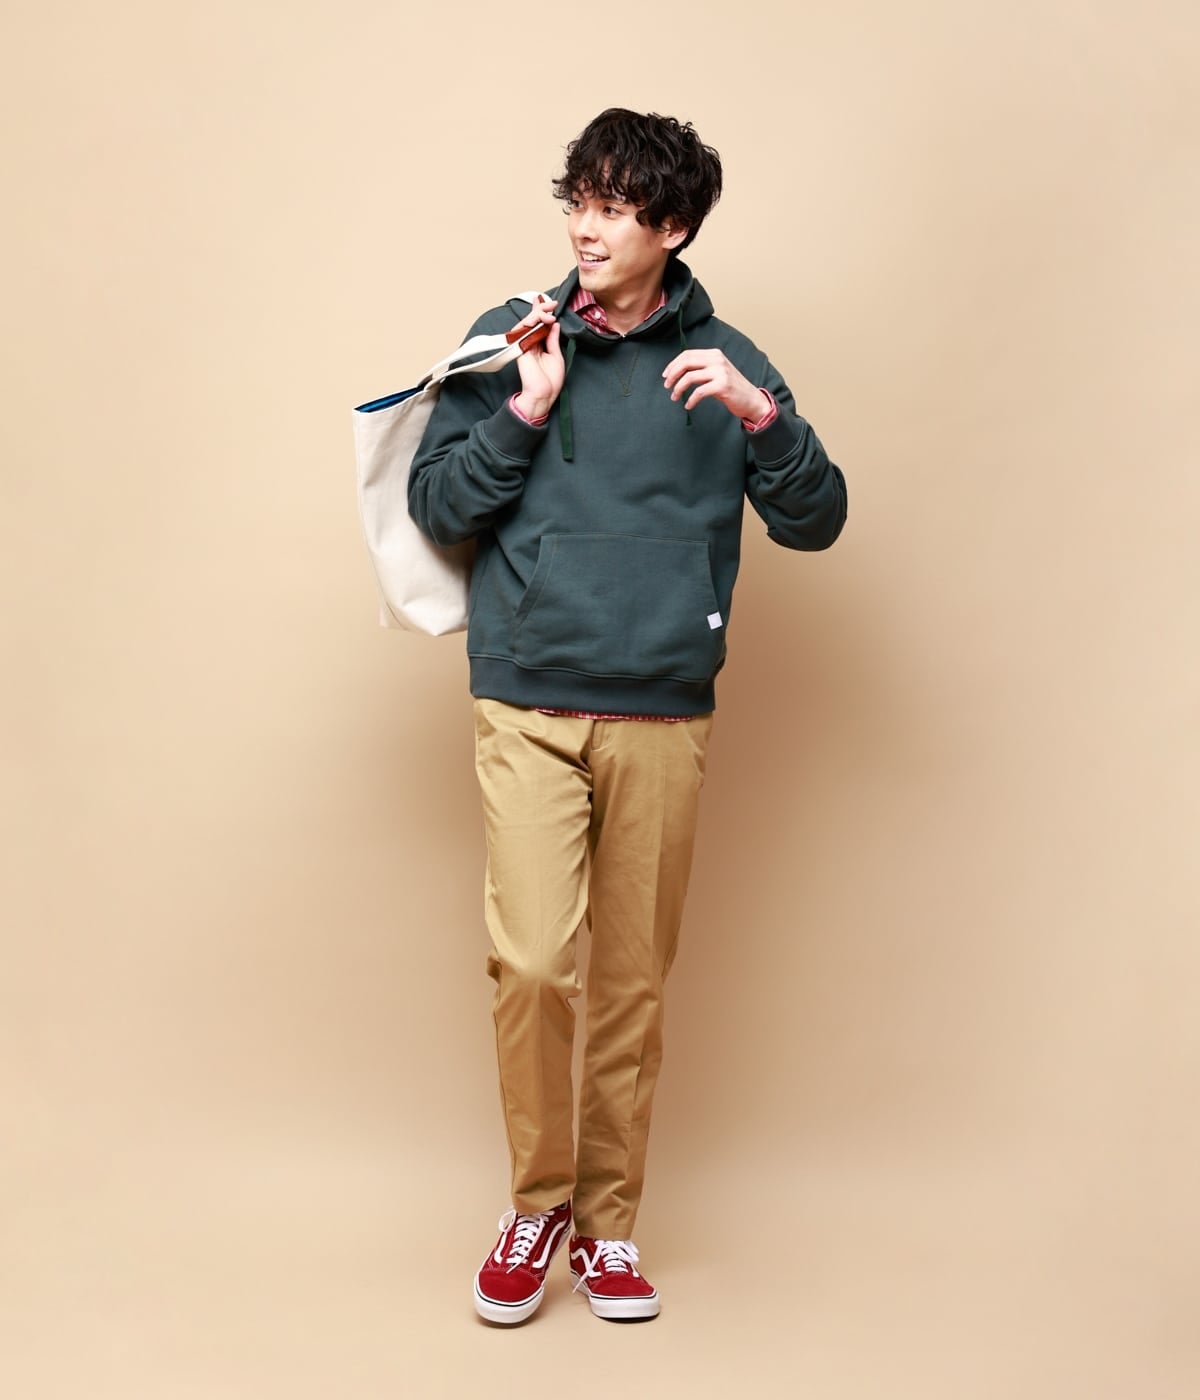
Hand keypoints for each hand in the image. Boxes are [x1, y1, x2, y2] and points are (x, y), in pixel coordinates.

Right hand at [512, 296, 563, 419]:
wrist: (544, 394)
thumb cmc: (550, 380)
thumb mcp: (556, 355)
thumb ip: (553, 339)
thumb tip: (554, 324)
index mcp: (538, 345)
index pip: (539, 324)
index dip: (543, 312)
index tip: (552, 303)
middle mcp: (529, 343)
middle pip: (532, 320)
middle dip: (542, 309)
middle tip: (553, 304)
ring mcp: (523, 344)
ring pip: (527, 322)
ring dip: (539, 313)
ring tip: (550, 313)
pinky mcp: (519, 347)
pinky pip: (522, 329)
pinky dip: (532, 321)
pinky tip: (544, 319)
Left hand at [661, 348, 767, 421]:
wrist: (751, 399)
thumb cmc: (731, 388)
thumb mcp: (716, 372)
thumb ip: (701, 368)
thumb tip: (677, 371)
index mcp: (714, 354)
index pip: (687, 354)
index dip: (673, 364)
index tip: (665, 375)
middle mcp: (717, 360)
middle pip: (686, 362)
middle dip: (672, 374)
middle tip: (667, 386)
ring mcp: (720, 372)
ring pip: (690, 377)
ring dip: (678, 388)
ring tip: (675, 397)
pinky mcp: (722, 386)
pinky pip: (699, 392)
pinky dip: (691, 400)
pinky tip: (688, 405)